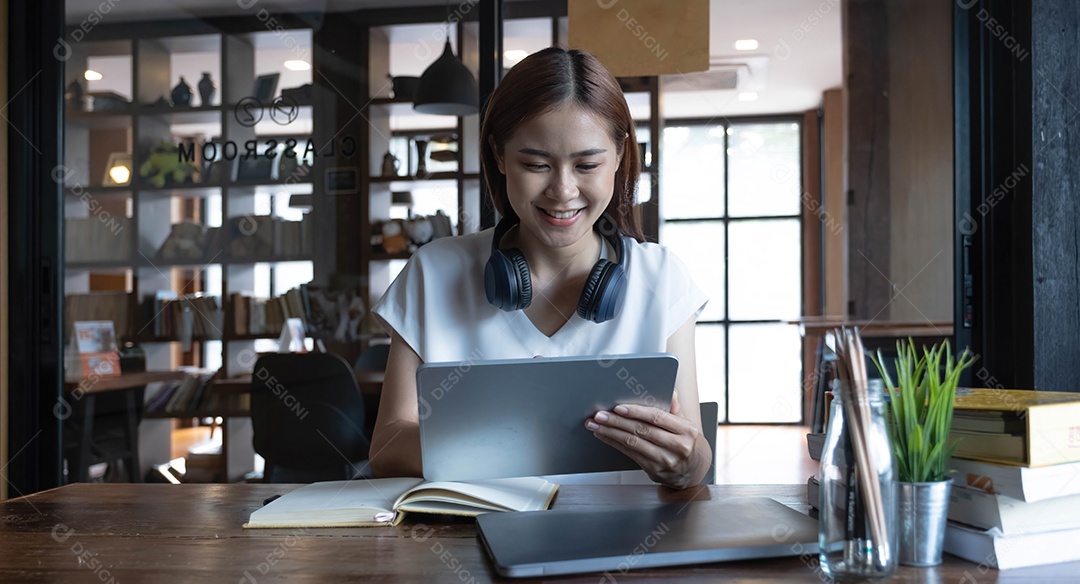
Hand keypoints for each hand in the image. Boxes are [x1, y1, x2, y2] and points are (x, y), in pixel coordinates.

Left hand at [585, 395, 705, 488]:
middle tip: (600, 415)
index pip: (657, 417)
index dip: (636, 412)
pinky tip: (604, 436)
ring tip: (595, 425)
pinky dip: (614, 443)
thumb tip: (668, 390)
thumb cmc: (685, 443)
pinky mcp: (654, 470)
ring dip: (611, 433)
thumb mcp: (685, 424)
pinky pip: (630, 454)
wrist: (693, 471)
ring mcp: (665, 460)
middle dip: (617, 422)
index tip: (618, 408)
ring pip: (633, 443)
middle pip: (641, 430)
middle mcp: (677, 446)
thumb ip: (674, 408)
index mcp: (686, 430)